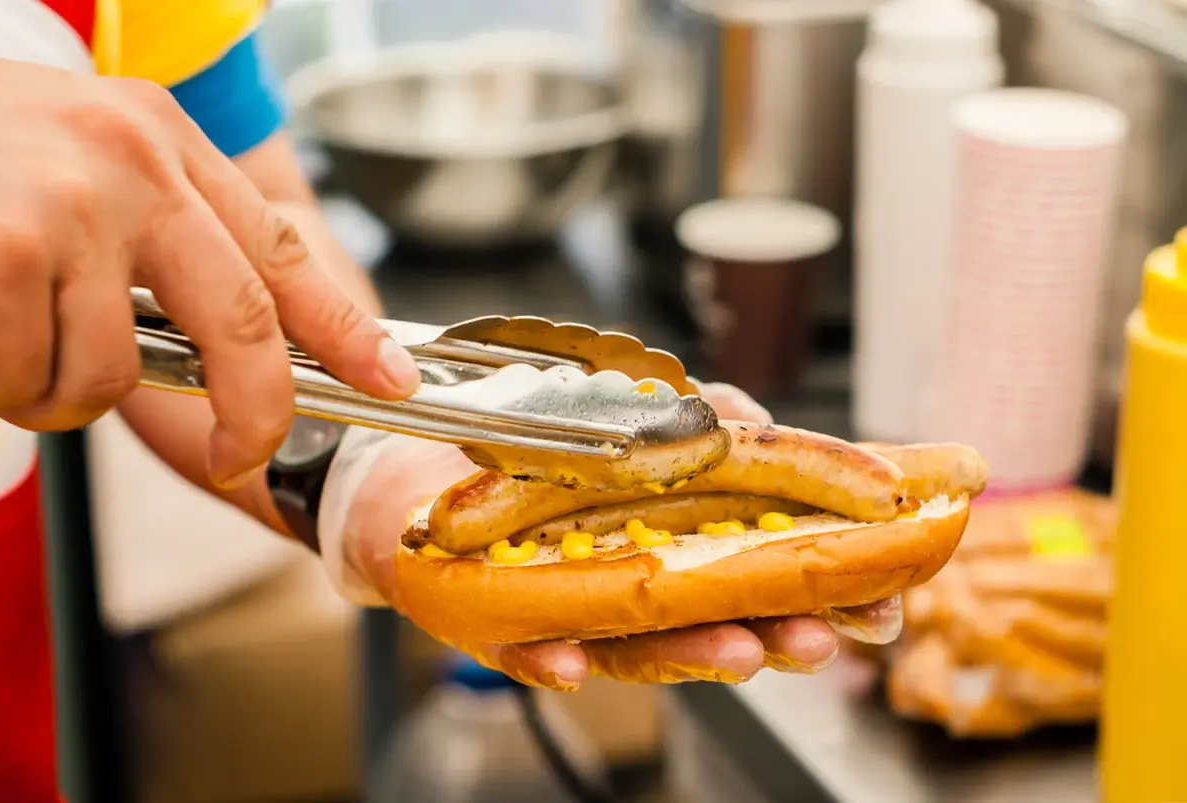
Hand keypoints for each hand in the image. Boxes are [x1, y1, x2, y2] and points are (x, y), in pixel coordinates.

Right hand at [0, 59, 419, 485]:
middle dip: (252, 412)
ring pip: (113, 371)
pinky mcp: (8, 253)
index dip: (344, 329)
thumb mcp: (76, 163)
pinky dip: (0, 382)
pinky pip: (33, 378)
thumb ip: (154, 237)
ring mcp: (72, 204)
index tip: (391, 381)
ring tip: (5, 336)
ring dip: (59, 388)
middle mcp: (134, 162)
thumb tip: (228, 344)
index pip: (282, 251)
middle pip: (244, 325)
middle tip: (238, 455)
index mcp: (162, 142)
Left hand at [319, 381, 903, 688]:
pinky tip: (569, 662)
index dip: (823, 597)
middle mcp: (634, 593)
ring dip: (685, 656)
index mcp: (677, 551)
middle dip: (769, 638)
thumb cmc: (544, 443)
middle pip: (713, 627)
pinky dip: (548, 658)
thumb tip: (760, 424)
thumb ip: (706, 422)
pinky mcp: (495, 622)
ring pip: (636, 648)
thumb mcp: (639, 414)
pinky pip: (522, 650)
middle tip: (817, 642)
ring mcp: (571, 612)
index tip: (882, 604)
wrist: (429, 461)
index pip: (762, 580)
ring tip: (733, 653)